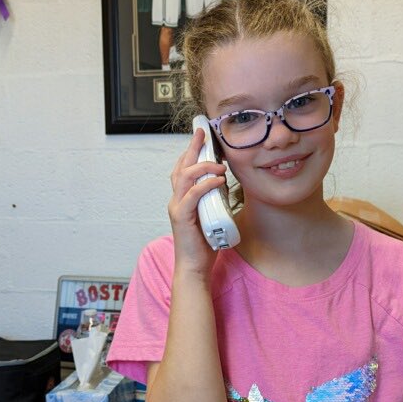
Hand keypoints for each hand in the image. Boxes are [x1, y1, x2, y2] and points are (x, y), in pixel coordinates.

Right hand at [168, 128, 227, 275]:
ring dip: (202, 166)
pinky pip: (192, 195)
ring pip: (184, 177)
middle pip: (180, 167)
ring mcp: (177, 208)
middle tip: (203, 133)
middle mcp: (177, 200)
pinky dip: (204, 185)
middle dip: (192, 148)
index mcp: (183, 199)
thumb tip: (226, 184)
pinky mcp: (182, 218)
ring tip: (219, 164)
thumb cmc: (204, 244)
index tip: (203, 137)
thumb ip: (214, 199)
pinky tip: (217, 180)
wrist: (195, 267)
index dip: (192, 152)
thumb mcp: (212, 215)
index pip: (184, 169)